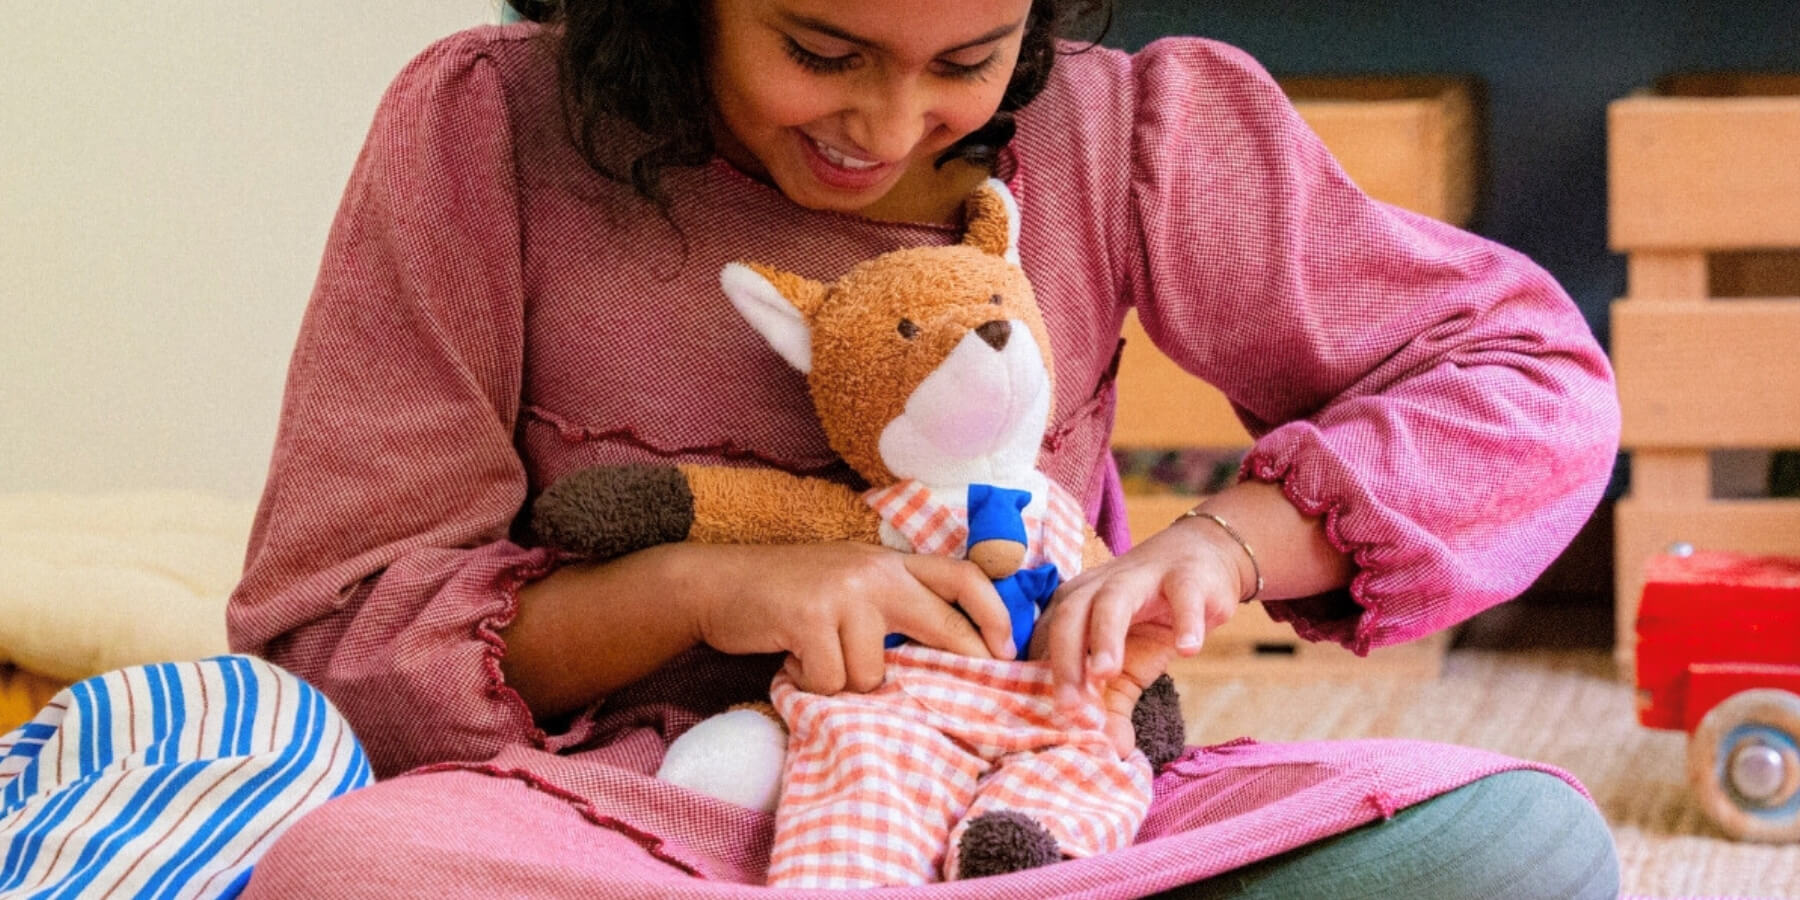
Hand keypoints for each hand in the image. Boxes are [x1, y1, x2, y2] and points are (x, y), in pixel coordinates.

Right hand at [681, 542, 1012, 694]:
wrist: (717, 583)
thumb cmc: (786, 594)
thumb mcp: (848, 584)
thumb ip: (890, 603)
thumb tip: (943, 650)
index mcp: (889, 562)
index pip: (961, 576)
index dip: (993, 612)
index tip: (1007, 647)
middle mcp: (874, 571)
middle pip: (940, 625)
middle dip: (958, 661)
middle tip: (961, 692)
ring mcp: (844, 592)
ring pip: (874, 672)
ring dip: (845, 681)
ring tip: (817, 660)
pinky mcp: (811, 617)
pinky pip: (832, 681)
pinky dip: (810, 684)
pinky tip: (793, 662)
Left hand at [1029, 515, 1249, 755]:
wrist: (1202, 562)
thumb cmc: (1152, 617)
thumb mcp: (1129, 664)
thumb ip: (1113, 705)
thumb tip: (1110, 751)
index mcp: (1076, 604)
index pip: (1052, 640)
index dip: (1048, 678)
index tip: (1057, 719)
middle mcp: (1100, 586)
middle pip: (1071, 615)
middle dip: (1065, 659)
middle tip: (1071, 705)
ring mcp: (1142, 577)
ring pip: (1114, 601)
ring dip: (1106, 636)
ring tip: (1107, 673)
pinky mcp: (1186, 577)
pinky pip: (1183, 596)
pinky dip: (1186, 621)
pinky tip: (1188, 650)